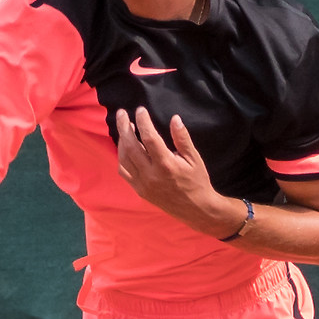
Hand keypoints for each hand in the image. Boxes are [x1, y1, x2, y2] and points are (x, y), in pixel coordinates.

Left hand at [115, 107, 239, 239]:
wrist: (195, 209)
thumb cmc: (197, 181)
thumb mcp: (194, 158)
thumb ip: (182, 138)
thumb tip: (174, 118)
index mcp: (166, 165)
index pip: (149, 138)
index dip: (143, 121)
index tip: (140, 110)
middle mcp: (151, 175)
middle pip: (131, 146)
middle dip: (124, 127)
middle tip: (121, 113)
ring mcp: (143, 184)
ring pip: (124, 159)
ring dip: (122, 141)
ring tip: (125, 128)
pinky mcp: (139, 190)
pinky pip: (124, 171)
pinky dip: (122, 157)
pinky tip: (126, 147)